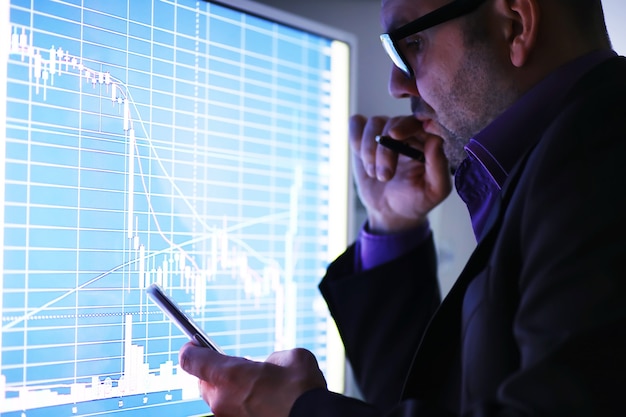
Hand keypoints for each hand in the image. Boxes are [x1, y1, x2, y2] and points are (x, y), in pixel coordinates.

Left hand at [179, 344, 326, 416]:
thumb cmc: (302, 390)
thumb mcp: (289, 357)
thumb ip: (270, 358)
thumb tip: (268, 366)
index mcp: (229, 375)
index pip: (191, 360)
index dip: (190, 349)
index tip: (193, 343)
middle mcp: (222, 399)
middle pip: (202, 382)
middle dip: (213, 371)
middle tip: (230, 364)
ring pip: (217, 399)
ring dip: (227, 389)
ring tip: (250, 384)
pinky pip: (231, 411)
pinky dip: (240, 403)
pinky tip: (259, 399)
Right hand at [350, 114, 451, 232]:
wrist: (390, 211)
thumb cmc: (416, 200)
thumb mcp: (434, 190)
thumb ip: (439, 166)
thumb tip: (436, 139)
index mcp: (426, 140)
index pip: (418, 121)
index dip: (404, 125)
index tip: (393, 135)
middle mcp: (406, 131)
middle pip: (392, 123)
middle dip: (384, 150)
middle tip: (384, 176)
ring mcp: (384, 132)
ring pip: (373, 123)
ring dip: (369, 150)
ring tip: (374, 174)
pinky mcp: (364, 137)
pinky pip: (356, 123)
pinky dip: (356, 137)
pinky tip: (360, 158)